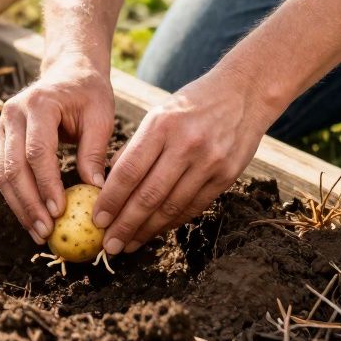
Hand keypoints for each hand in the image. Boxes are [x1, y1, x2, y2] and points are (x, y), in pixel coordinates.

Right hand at [0, 54, 115, 242]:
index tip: (60, 212)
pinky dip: (17, 198)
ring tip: (38, 233)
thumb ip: (95, 151)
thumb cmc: (89, 94)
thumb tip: (95, 191)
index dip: (46, 184)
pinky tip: (32, 219)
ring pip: (3, 174)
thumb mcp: (101, 116)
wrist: (68, 72)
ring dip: (19, 207)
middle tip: (45, 232)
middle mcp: (13, 113)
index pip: (38, 151)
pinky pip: (4, 173)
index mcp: (39, 104)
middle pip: (13, 167)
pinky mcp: (2, 139)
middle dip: (29, 203)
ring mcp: (3, 126)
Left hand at [92, 65, 272, 254]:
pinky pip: (194, 207)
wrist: (243, 93)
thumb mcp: (158, 114)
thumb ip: (135, 149)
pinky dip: (172, 222)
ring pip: (171, 207)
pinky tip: (156, 231)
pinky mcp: (227, 175)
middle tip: (110, 246)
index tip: (97, 221)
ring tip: (130, 244)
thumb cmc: (191, 105)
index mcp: (161, 125)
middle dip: (125, 225)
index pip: (129, 171)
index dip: (111, 201)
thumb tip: (108, 186)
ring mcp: (209, 162)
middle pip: (149, 195)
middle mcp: (185, 144)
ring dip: (147, 231)